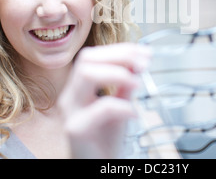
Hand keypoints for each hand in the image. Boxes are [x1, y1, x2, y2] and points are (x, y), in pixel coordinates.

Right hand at [57, 43, 150, 158]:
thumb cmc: (105, 138)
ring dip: (118, 73)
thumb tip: (139, 60)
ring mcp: (71, 112)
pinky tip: (134, 113)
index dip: (120, 50)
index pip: (93, 55)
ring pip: (86, 74)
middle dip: (119, 56)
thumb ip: (126, 84)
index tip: (145, 53)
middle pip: (86, 59)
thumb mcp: (120, 104)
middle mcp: (70, 96)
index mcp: (79, 87)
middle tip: (144, 64)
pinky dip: (123, 106)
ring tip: (138, 84)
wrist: (98, 167)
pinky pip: (101, 108)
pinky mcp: (77, 129)